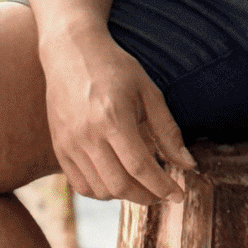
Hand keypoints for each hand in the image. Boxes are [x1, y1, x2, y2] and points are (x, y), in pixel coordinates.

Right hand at [41, 30, 196, 205]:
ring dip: (125, 195)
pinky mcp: (58, 146)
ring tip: (142, 186)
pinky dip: (101, 191)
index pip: (140, 167)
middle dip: (146, 196)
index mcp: (113, 118)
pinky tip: (117, 181)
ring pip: (99, 190)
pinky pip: (79, 184)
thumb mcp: (149, 92)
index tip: (178, 194)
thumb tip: (188, 165)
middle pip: (119, 185)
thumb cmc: (115, 68)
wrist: (71, 51)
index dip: (162, 186)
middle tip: (162, 194)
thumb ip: (168, 131)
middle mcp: (87, 134)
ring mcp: (69, 142)